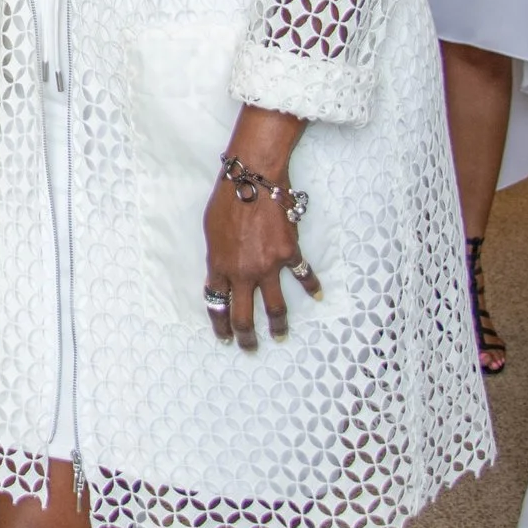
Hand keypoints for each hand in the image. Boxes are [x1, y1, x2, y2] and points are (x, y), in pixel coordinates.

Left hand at [203, 167, 319, 351]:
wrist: (253, 180)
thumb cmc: (227, 200)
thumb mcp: (210, 231)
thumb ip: (217, 256)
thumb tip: (222, 272)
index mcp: (219, 266)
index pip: (217, 304)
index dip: (220, 324)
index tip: (225, 337)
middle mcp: (243, 272)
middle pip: (243, 315)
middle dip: (245, 336)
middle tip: (249, 347)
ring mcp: (268, 266)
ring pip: (275, 307)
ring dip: (278, 325)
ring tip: (279, 336)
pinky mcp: (290, 254)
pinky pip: (304, 276)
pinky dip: (312, 287)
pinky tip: (317, 296)